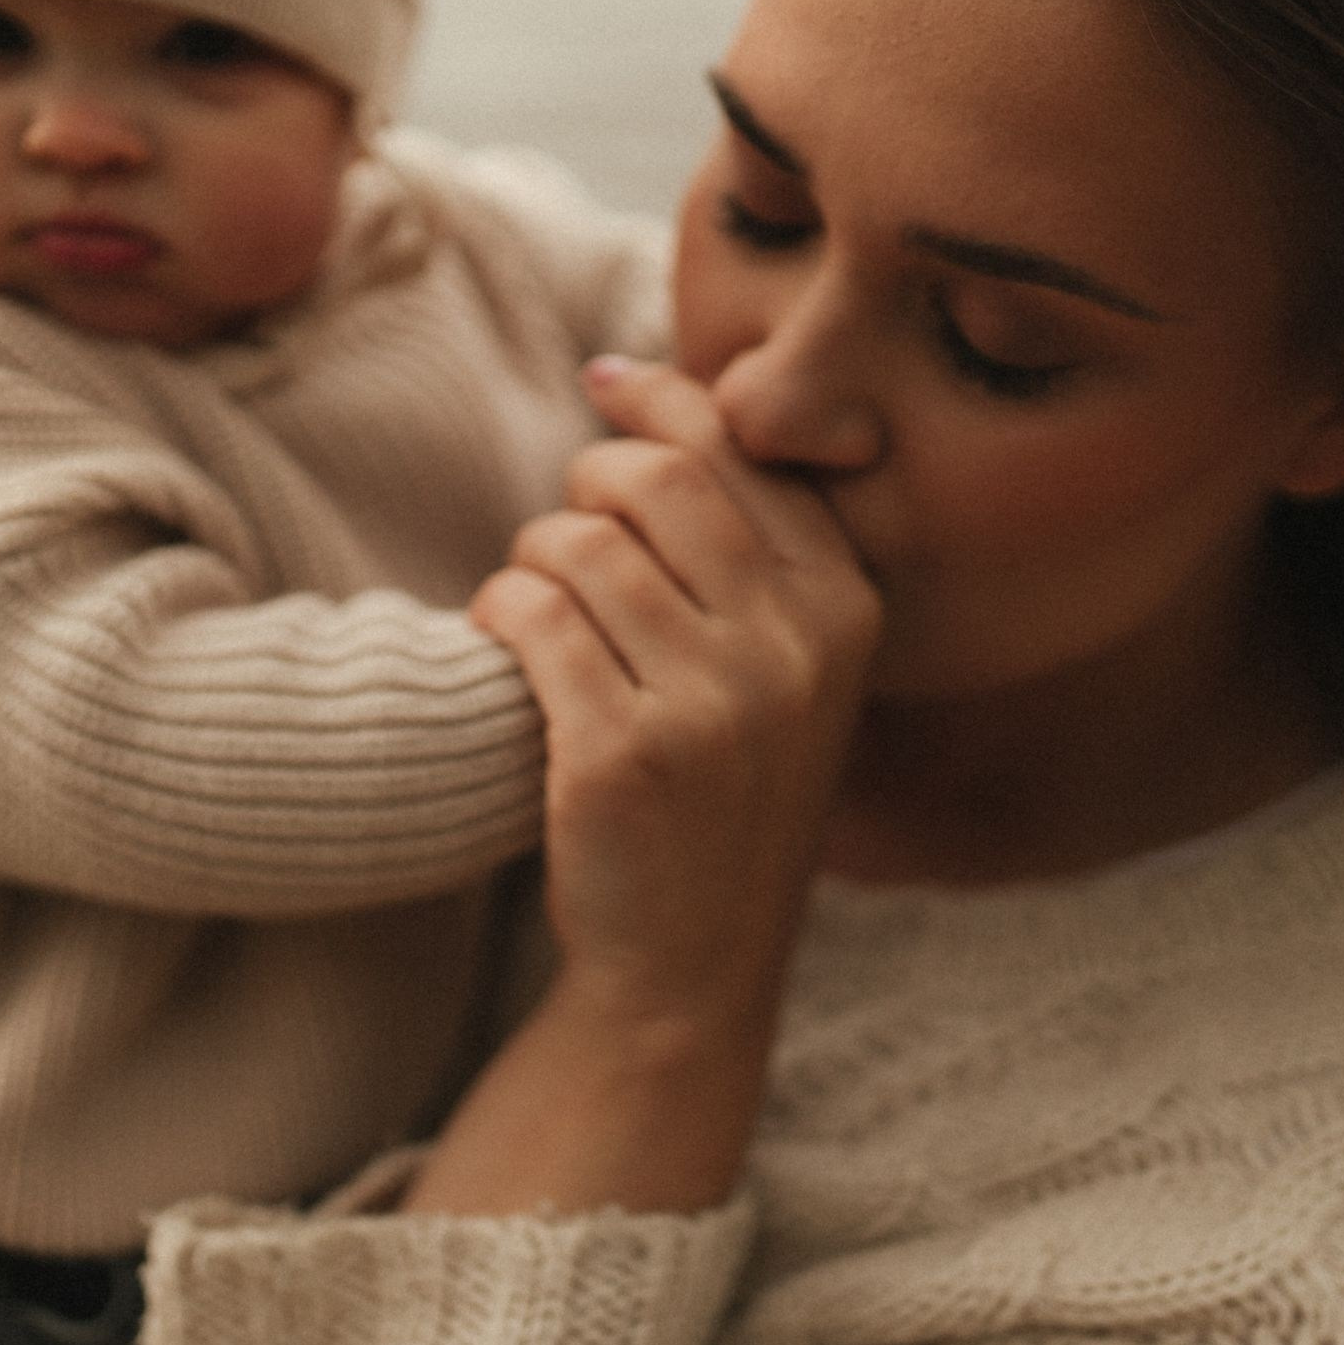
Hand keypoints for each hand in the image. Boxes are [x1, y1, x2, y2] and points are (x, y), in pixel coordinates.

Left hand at [468, 358, 880, 1027]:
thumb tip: (640, 378)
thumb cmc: (721, 791)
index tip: (604, 383)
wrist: (691, 966)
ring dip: (533, 562)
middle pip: (656, 477)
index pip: (742, 448)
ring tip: (539, 614)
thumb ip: (745, 540)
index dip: (660, 399)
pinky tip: (506, 645)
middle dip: (587, 483)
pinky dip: (499, 614)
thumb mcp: (782, 664)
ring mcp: (711, 704)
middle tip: (566, 538)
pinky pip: (529, 615)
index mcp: (844, 607)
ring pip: (579, 542)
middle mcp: (793, 647)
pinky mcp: (621, 755)